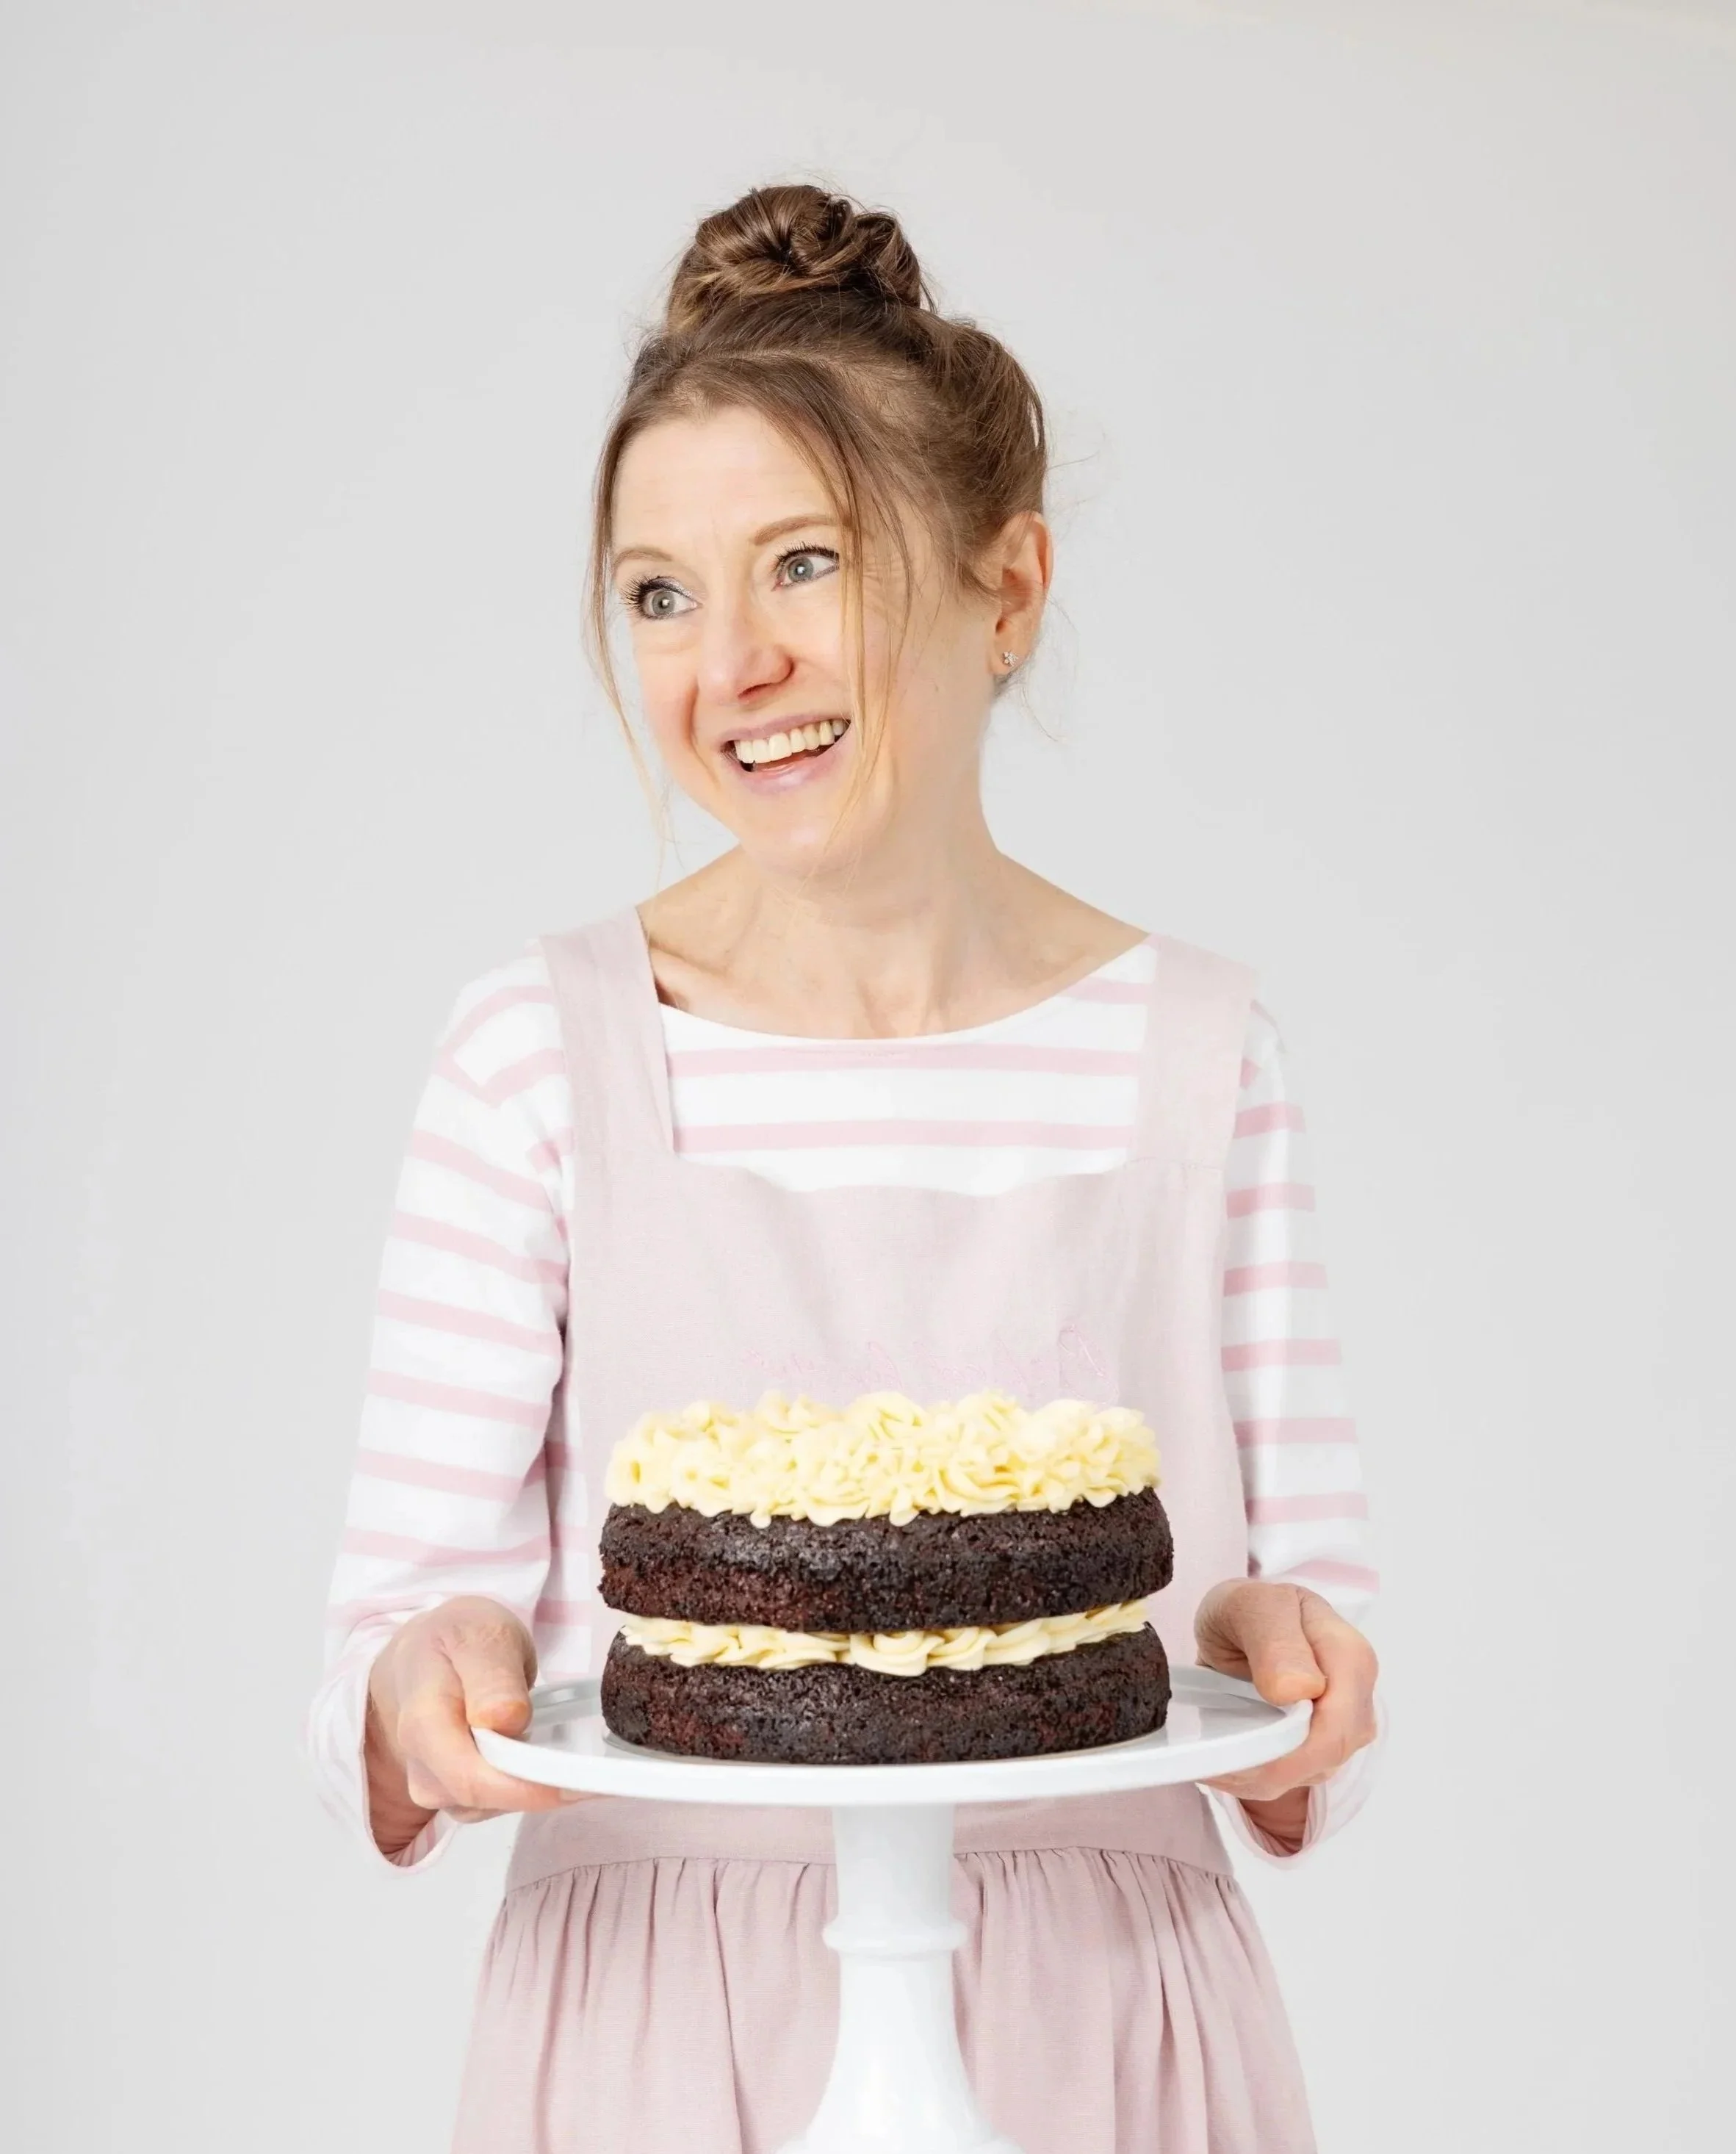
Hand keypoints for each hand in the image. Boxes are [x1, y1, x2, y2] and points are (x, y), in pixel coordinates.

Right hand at [364, 1596, 588, 1855]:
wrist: (427, 1654)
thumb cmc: (457, 1641)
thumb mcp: (480, 1636)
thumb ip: (492, 1676)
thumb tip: (506, 1721)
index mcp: (422, 1722)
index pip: (469, 1777)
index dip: (525, 1787)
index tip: (580, 1779)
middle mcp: (420, 1766)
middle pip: (483, 1799)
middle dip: (541, 1788)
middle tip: (597, 1771)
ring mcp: (434, 1785)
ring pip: (492, 1807)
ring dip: (536, 1787)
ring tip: (573, 1754)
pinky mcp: (455, 1794)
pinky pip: (496, 1803)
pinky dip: (529, 1787)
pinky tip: (553, 1762)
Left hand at [1194, 1579, 1378, 1847]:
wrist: (1244, 1622)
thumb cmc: (1250, 1610)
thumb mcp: (1251, 1605)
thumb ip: (1275, 1639)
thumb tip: (1300, 1689)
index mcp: (1350, 1657)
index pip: (1335, 1727)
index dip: (1289, 1748)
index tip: (1235, 1745)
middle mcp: (1356, 1697)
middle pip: (1324, 1758)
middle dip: (1267, 1767)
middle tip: (1213, 1759)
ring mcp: (1343, 1726)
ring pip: (1306, 1774)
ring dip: (1256, 1774)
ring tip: (1215, 1753)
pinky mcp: (1322, 1747)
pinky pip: (1293, 1777)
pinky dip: (1255, 1775)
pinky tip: (1227, 1759)